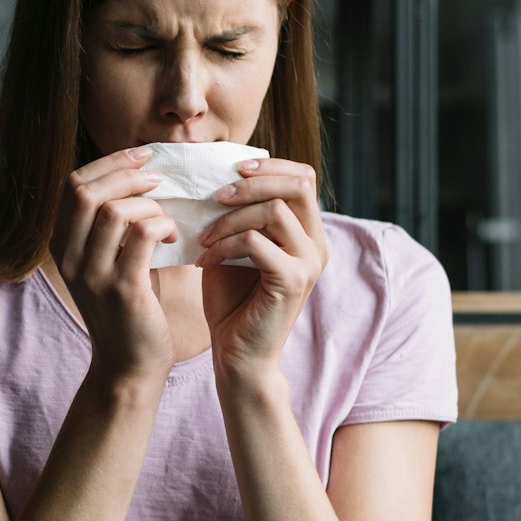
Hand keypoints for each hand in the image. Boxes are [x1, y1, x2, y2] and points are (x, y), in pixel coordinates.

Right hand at [50, 147, 181, 385]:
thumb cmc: (129, 308)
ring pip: (113, 210)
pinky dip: (163, 225)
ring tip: (167, 215)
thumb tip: (141, 174)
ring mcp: (92, 275)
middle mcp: (69, 258)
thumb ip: (113, 224)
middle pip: (85, 190)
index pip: (73, 184)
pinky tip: (175, 235)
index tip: (142, 157)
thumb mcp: (109, 261)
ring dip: (149, 203)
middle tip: (157, 177)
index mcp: (62, 245)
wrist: (130, 366)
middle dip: (126, 173)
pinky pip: (143, 235)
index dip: (109, 163)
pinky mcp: (123, 289)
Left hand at [193, 157, 330, 375]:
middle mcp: (316, 244)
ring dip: (230, 218)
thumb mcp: (232, 247)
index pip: (302, 177)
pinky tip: (205, 259)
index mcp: (306, 233)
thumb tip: (215, 174)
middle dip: (252, 182)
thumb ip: (236, 214)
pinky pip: (257, 241)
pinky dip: (226, 243)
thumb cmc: (231, 302)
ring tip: (204, 237)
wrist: (237, 356)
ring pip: (274, 210)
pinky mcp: (292, 280)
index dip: (271, 165)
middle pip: (297, 184)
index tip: (233, 168)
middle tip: (216, 194)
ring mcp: (309, 262)